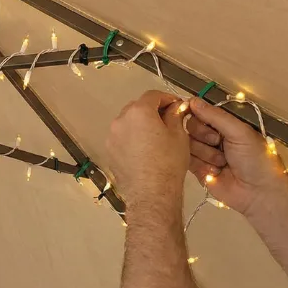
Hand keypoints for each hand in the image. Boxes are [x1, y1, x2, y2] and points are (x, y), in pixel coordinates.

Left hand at [106, 91, 190, 206]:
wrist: (151, 192)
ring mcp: (112, 137)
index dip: (167, 98)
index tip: (176, 106)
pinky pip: (122, 138)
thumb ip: (175, 115)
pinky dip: (132, 138)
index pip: (152, 95)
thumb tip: (175, 107)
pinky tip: (145, 150)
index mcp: (138, 112)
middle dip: (152, 111)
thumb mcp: (178, 135)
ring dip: (140, 125)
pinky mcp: (109, 151)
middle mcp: (120, 121)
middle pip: (137, 107)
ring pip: (128, 123)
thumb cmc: (168, 163)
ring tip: (156, 137)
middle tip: (168, 120)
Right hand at [185, 98, 287, 214]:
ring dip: (205, 153)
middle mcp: (212, 136)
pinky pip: (187, 161)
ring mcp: (204, 153)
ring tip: (222, 162)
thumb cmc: (255, 158)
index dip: (197, 115)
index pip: (200, 112)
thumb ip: (215, 116)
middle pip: (190, 127)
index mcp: (224, 124)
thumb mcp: (239, 132)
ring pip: (187, 145)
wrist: (258, 192)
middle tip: (218, 143)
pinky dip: (201, 165)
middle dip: (203, 136)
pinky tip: (215, 171)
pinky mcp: (198, 169)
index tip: (203, 121)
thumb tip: (192, 100)